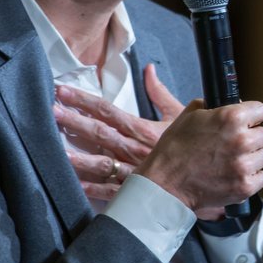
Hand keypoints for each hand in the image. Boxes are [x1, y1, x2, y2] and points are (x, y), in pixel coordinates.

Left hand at [53, 63, 184, 200]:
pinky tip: (73, 184)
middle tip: (51, 111)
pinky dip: (91, 188)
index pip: (109, 111)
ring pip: (101, 162)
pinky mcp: (136, 191)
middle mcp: (136, 149)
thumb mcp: (181, 114)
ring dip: (77, 156)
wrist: (212, 174)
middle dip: (74, 121)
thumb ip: (160, 93)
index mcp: (144, 129)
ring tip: (54, 149)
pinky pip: (110, 191)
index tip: (64, 92)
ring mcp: (135, 171)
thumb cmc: (194, 145)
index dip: (85, 101)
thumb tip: (148, 70)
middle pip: (99, 133)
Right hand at [138, 99, 262, 220]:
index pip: (261, 110)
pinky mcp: (245, 186)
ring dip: (250, 158)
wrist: (165, 183)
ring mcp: (244, 165)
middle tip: (233, 145)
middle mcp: (241, 140)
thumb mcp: (189, 115)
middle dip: (251, 138)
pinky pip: (261, 177)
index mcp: (231, 118)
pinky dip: (249, 177)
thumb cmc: (174, 149)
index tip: (247, 122)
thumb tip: (230, 105)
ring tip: (230, 161)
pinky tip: (232, 175)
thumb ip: (213, 106)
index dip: (251, 116)